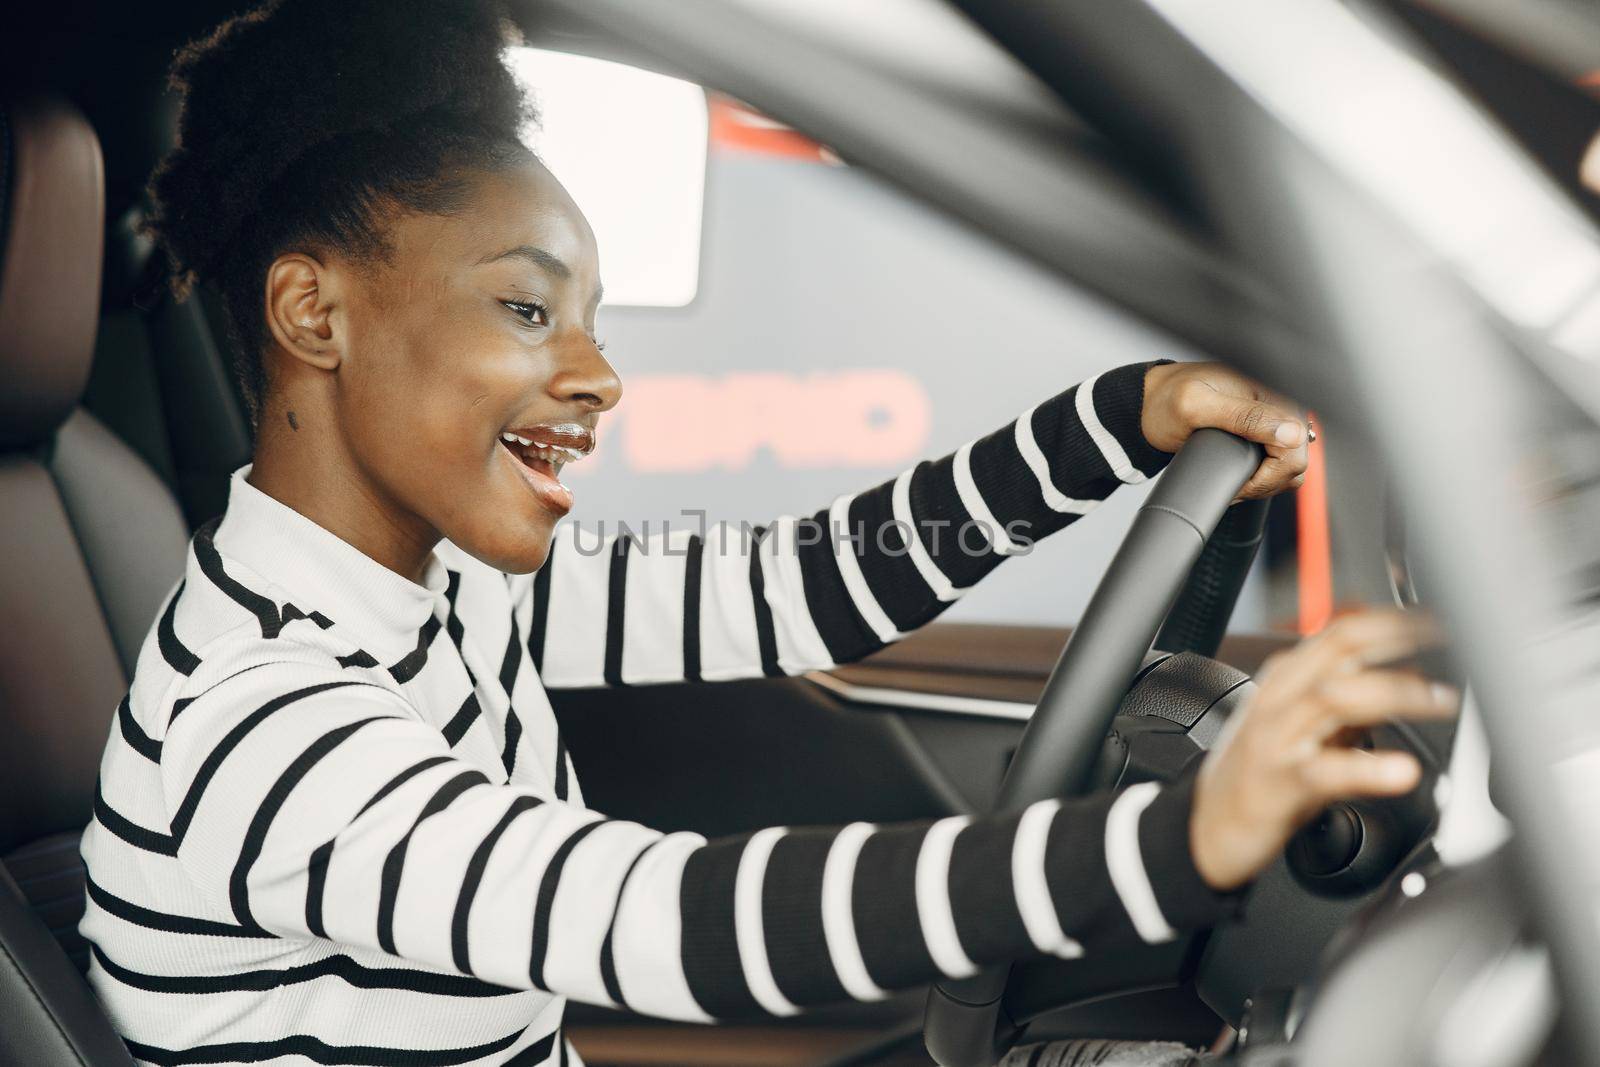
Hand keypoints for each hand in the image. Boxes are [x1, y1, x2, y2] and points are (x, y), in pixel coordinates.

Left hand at [1141, 361, 1309, 499]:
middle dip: (1265, 483)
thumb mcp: (1197, 406)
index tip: (1239, 483)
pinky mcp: (1266, 432)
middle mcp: (1279, 403)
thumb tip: (1292, 433)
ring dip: (1264, 483)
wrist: (1151, 404)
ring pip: (1290, 468)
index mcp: (1271, 390)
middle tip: (1233, 485)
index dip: (1268, 475)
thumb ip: (1244, 417)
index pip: (1295, 448)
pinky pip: (1280, 465)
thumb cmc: (1167, 400)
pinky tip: (1239, 475)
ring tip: (1234, 481)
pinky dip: (1262, 478)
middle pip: (1296, 462)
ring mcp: (1274, 419)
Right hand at [1189, 609, 1457, 890]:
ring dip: (1393, 693)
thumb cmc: (1260, 773)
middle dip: (1397, 642)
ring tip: (1438, 701)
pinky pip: (1327, 770)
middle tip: (1448, 646)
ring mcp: (1277, 737)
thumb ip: (1350, 701)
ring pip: (1334, 697)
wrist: (1209, 826)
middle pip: (1339, 651)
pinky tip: (1401, 771)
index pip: (1340, 632)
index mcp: (1286, 678)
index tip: (1435, 622)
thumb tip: (1409, 677)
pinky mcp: (1280, 782)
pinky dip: (1368, 768)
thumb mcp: (1304, 726)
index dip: (1391, 621)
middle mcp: (1280, 699)